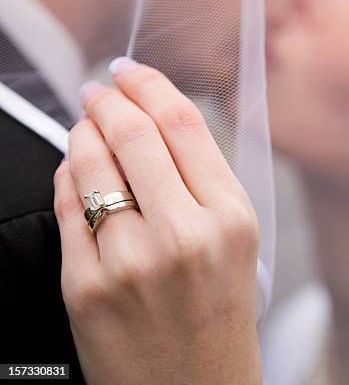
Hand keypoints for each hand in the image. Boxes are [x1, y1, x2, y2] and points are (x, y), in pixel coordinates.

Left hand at [53, 61, 261, 384]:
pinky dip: (65, 175)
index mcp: (232, 218)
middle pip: (134, 132)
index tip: (132, 72)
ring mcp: (132, 260)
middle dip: (108, 98)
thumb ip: (202, 182)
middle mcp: (185, 234)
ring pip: (91, 161)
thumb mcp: (238, 243)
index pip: (183, 124)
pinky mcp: (87, 286)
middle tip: (100, 90)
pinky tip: (74, 170)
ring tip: (85, 125)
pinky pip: (66, 205)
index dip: (150, 85)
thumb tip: (155, 125)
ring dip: (82, 131)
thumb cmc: (219, 320)